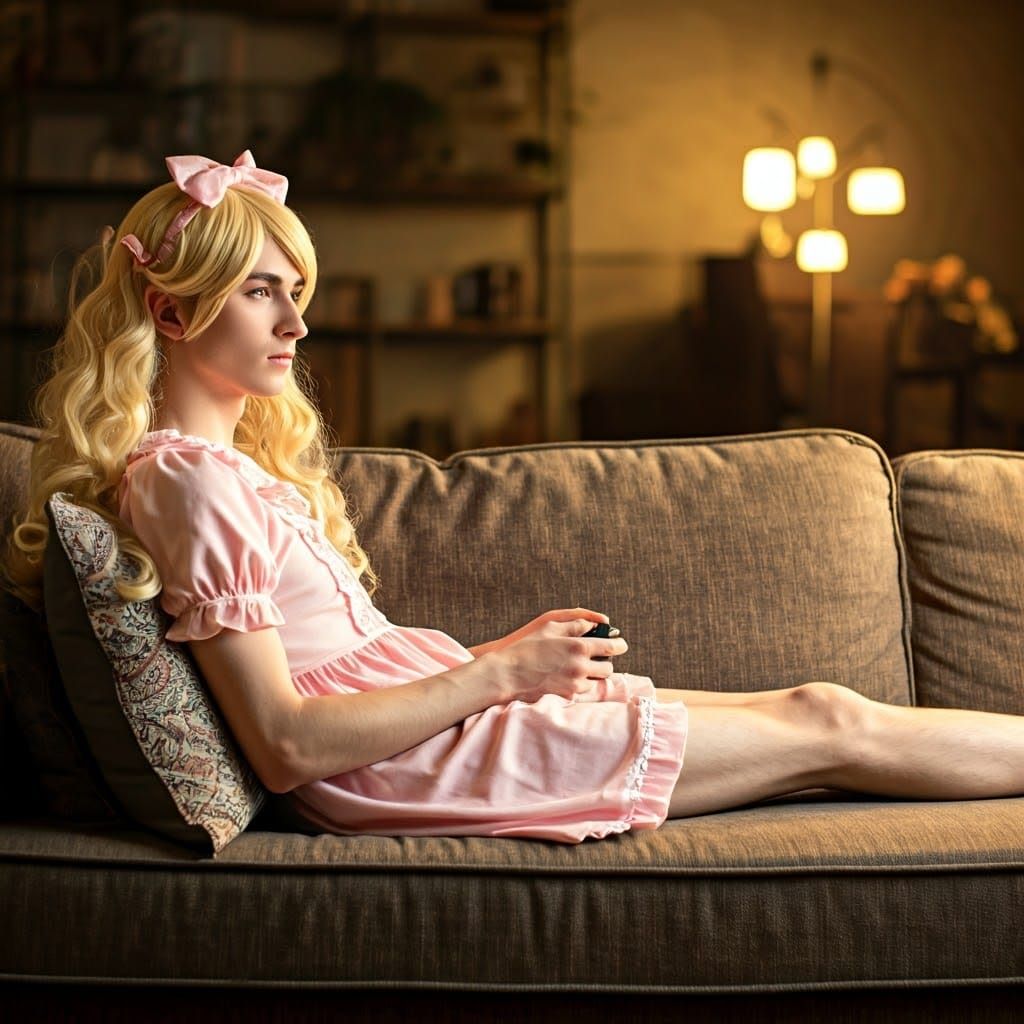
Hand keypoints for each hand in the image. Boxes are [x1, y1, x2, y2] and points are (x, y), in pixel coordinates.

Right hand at [480, 612, 628, 704]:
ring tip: (575, 667)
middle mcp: (580, 667)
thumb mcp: (549, 627)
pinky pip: (582, 691)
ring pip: (596, 681)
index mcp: (578, 647)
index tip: (620, 644)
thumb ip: (576, 624)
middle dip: (605, 662)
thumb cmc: (525, 647)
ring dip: (591, 674)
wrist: (506, 674)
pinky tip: (564, 677)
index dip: (619, 644)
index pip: (612, 647)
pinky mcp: (567, 697)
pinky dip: (579, 684)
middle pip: (608, 668)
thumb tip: (596, 624)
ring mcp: (574, 685)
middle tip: (596, 657)